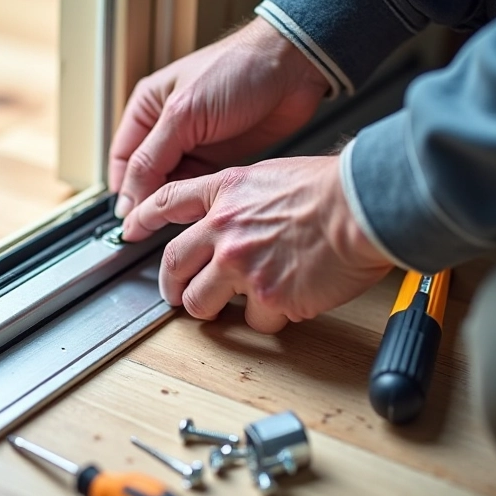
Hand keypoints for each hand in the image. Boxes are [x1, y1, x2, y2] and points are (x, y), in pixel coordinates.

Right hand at [109, 18, 329, 217]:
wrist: (293, 68)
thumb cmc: (238, 69)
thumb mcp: (182, 114)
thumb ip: (152, 159)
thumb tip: (128, 198)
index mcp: (147, 108)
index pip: (123, 159)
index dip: (123, 190)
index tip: (127, 221)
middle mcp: (167, 127)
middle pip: (146, 176)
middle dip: (148, 201)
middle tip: (150, 228)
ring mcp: (194, 143)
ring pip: (172, 184)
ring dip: (174, 203)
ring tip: (175, 220)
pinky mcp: (219, 157)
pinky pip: (198, 186)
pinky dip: (196, 200)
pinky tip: (197, 210)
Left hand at [121, 156, 392, 332]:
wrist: (365, 206)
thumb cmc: (335, 188)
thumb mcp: (273, 175)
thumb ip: (244, 199)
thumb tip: (236, 218)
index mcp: (226, 192)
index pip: (168, 201)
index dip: (143, 217)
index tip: (129, 228)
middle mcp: (224, 228)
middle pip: (172, 265)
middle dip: (170, 287)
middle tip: (176, 297)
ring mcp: (240, 264)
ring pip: (201, 303)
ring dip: (212, 310)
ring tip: (232, 308)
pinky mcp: (267, 295)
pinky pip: (255, 321)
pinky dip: (271, 318)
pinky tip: (290, 302)